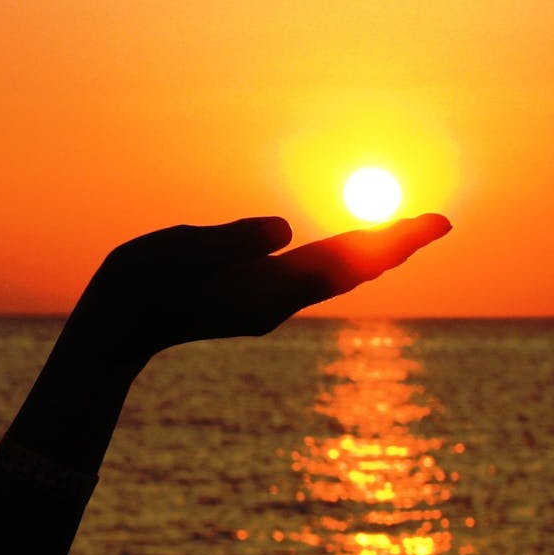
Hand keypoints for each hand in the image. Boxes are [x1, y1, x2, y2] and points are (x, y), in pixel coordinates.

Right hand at [56, 213, 451, 380]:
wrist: (115, 332)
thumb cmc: (137, 289)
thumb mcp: (177, 255)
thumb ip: (231, 241)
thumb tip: (285, 229)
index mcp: (265, 290)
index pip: (344, 261)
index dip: (390, 240)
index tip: (435, 223)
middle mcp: (276, 300)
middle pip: (349, 270)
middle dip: (393, 245)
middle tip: (438, 223)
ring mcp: (266, 302)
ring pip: (333, 274)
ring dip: (370, 252)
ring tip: (406, 233)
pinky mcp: (253, 297)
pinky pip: (310, 275)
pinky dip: (339, 257)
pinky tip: (346, 249)